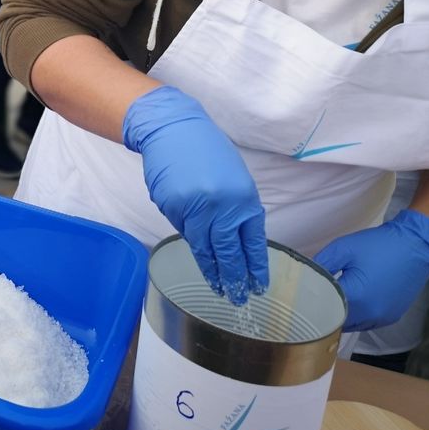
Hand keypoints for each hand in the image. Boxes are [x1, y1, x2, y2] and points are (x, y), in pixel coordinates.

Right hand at [123, 85, 268, 302]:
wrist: (173, 129)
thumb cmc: (207, 150)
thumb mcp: (235, 178)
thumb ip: (238, 210)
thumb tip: (237, 241)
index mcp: (243, 199)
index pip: (251, 244)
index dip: (254, 268)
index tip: (257, 286)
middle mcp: (220, 208)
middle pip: (227, 254)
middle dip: (233, 279)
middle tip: (237, 300)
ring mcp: (193, 210)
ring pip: (203, 248)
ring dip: (211, 271)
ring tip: (218, 288)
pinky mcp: (171, 208)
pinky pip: (184, 231)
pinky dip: (191, 240)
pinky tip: (197, 250)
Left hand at [314, 209, 428, 330]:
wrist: (415, 247)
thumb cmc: (377, 245)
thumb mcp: (343, 248)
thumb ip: (321, 264)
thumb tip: (305, 276)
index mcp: (356, 297)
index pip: (323, 308)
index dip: (309, 303)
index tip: (298, 297)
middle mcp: (369, 314)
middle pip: (336, 320)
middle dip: (322, 311)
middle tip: (309, 299)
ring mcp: (382, 318)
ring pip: (351, 324)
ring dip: (339, 316)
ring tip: (326, 301)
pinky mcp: (390, 317)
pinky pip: (365, 322)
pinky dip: (354, 316)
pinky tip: (347, 303)